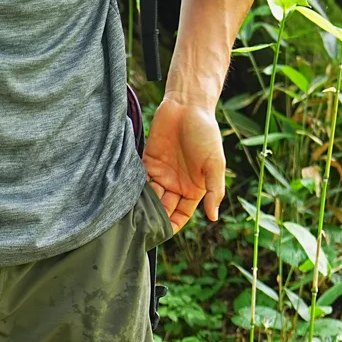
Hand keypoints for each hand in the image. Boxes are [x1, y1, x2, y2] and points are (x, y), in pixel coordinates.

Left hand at [142, 98, 225, 232]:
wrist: (187, 105)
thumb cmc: (206, 133)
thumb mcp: (215, 164)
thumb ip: (215, 191)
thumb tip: (213, 218)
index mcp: (194, 189)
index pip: (181, 215)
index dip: (172, 226)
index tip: (161, 235)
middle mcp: (177, 184)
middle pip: (163, 209)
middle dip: (154, 219)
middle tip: (141, 230)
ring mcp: (162, 174)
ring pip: (150, 198)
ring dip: (142, 208)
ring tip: (132, 218)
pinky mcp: (148, 162)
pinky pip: (140, 181)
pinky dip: (134, 191)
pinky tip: (126, 200)